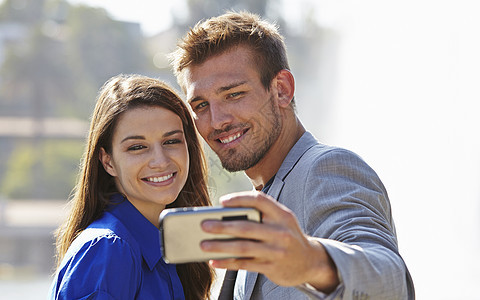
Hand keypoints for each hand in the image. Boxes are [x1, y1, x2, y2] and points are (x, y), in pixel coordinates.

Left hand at [200, 191, 338, 291]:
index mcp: (282, 215)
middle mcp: (281, 232)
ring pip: (243, 248)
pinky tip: (214, 261)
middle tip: (203, 225)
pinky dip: (227, 262)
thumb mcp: (282, 221)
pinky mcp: (272, 268)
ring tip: (203, 244)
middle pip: (246, 227)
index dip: (239, 199)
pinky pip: (245, 264)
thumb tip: (224, 217)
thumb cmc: (286, 236)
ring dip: (220, 246)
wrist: (310, 262)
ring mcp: (277, 251)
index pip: (260, 200)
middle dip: (222, 226)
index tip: (222, 202)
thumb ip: (261, 216)